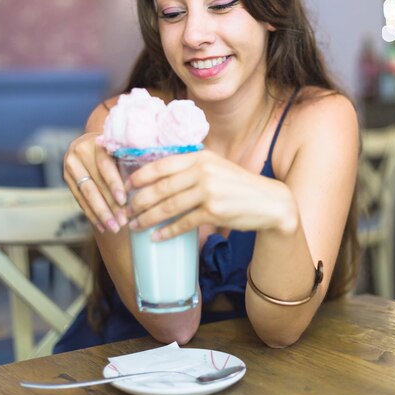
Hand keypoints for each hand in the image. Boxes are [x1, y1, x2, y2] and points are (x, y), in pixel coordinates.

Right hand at [63, 132, 129, 232]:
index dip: (114, 184)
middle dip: (109, 206)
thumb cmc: (114, 147)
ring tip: (114, 228)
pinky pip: (80, 199)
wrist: (90, 142)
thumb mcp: (121, 148)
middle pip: (95, 183)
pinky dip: (92, 214)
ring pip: (87, 194)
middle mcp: (80, 152)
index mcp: (96, 142)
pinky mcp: (67, 178)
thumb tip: (146, 187)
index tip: (124, 201)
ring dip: (101, 214)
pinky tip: (102, 226)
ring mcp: (71, 166)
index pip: (105, 166)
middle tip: (122, 222)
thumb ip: (128, 162)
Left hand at [128, 149, 294, 239]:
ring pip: (168, 206)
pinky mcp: (214, 212)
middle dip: (139, 201)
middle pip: (161, 187)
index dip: (140, 176)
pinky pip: (183, 223)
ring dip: (147, 218)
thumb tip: (159, 175)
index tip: (127, 186)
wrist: (268, 201)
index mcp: (200, 157)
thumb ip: (191, 166)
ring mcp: (209, 192)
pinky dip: (167, 231)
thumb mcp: (216, 166)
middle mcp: (203, 172)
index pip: (162, 165)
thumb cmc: (238, 184)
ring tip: (135, 225)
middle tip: (126, 211)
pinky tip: (156, 237)